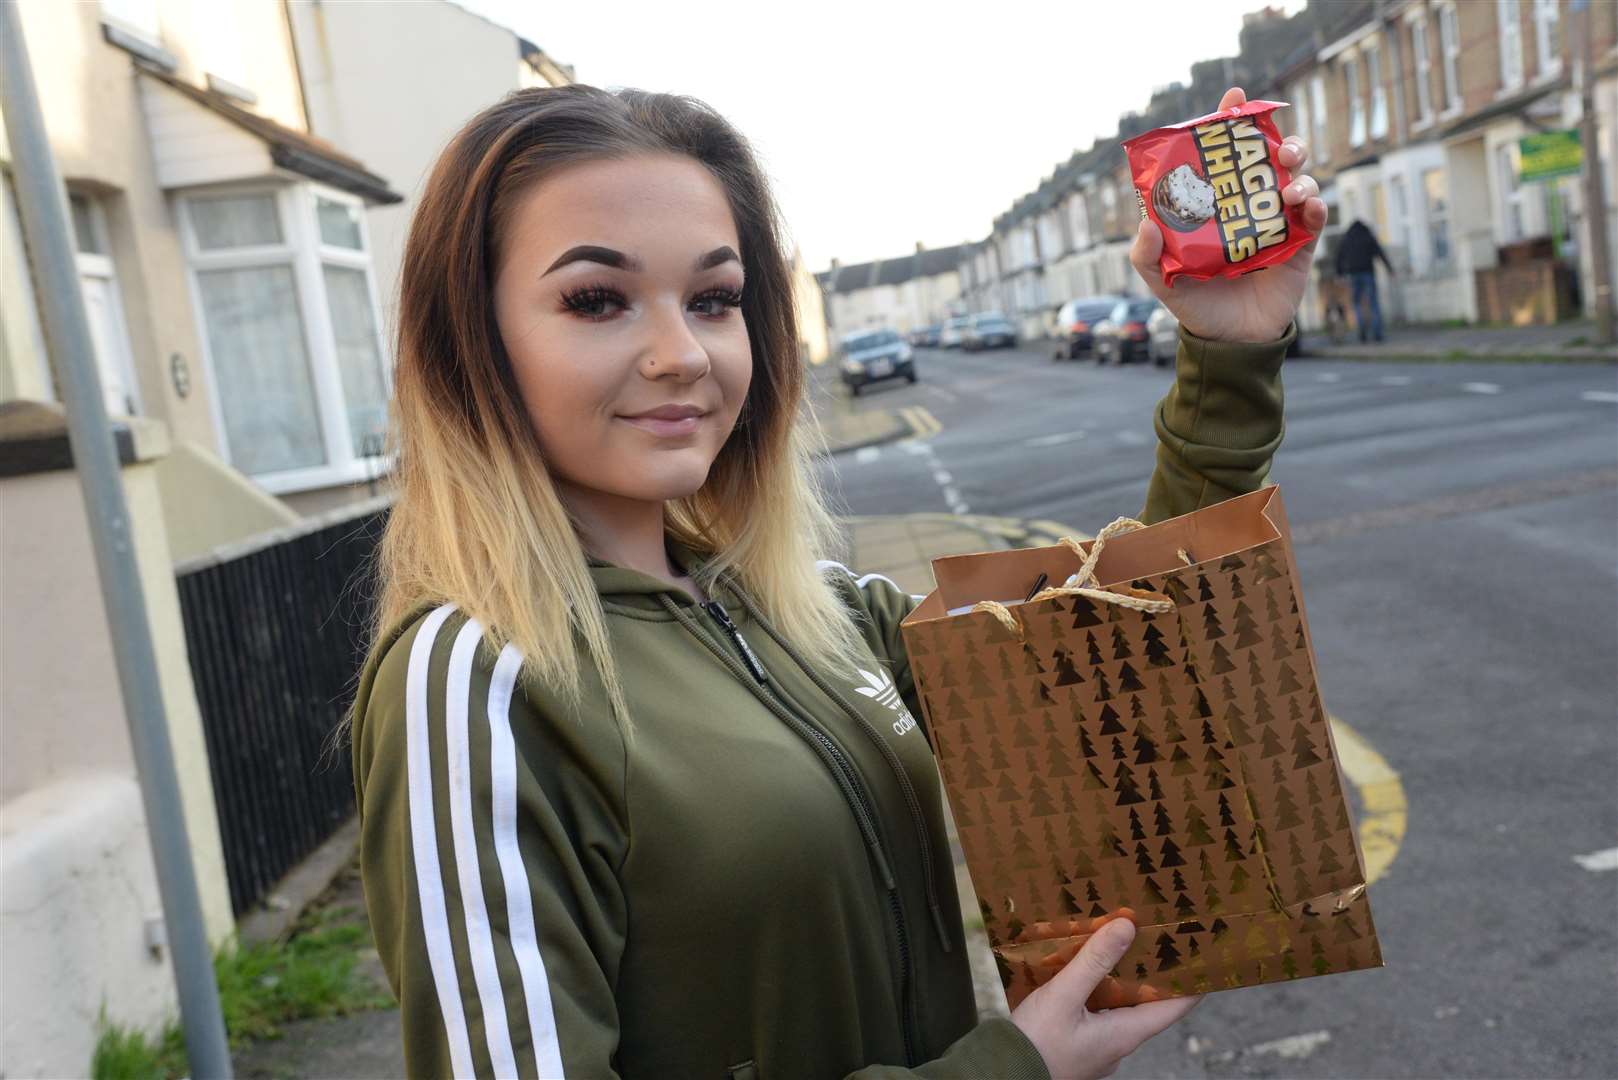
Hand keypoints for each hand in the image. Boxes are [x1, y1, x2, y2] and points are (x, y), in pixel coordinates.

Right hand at [1010, 916, 1202, 1078]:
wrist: (1002, 1074)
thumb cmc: (1035, 1043)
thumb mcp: (1064, 996)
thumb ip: (1094, 962)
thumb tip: (1128, 926)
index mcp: (1124, 1034)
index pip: (1174, 1007)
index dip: (1192, 982)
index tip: (1203, 956)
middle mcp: (1117, 1043)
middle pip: (1148, 1004)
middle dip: (1153, 972)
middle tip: (1157, 937)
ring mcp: (1097, 1046)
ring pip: (1120, 1007)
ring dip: (1123, 978)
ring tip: (1120, 944)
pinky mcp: (1077, 1044)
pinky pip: (1097, 1012)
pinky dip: (1099, 989)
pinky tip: (1084, 971)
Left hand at [1129, 86, 1327, 343]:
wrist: (1229, 343)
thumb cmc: (1194, 304)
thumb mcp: (1160, 280)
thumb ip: (1146, 254)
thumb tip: (1147, 220)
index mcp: (1218, 204)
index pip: (1226, 155)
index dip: (1232, 121)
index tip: (1235, 97)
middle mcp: (1250, 206)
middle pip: (1272, 159)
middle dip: (1280, 143)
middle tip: (1278, 148)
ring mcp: (1278, 224)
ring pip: (1299, 180)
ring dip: (1300, 175)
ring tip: (1290, 187)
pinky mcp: (1302, 246)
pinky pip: (1316, 216)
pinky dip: (1315, 206)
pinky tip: (1306, 208)